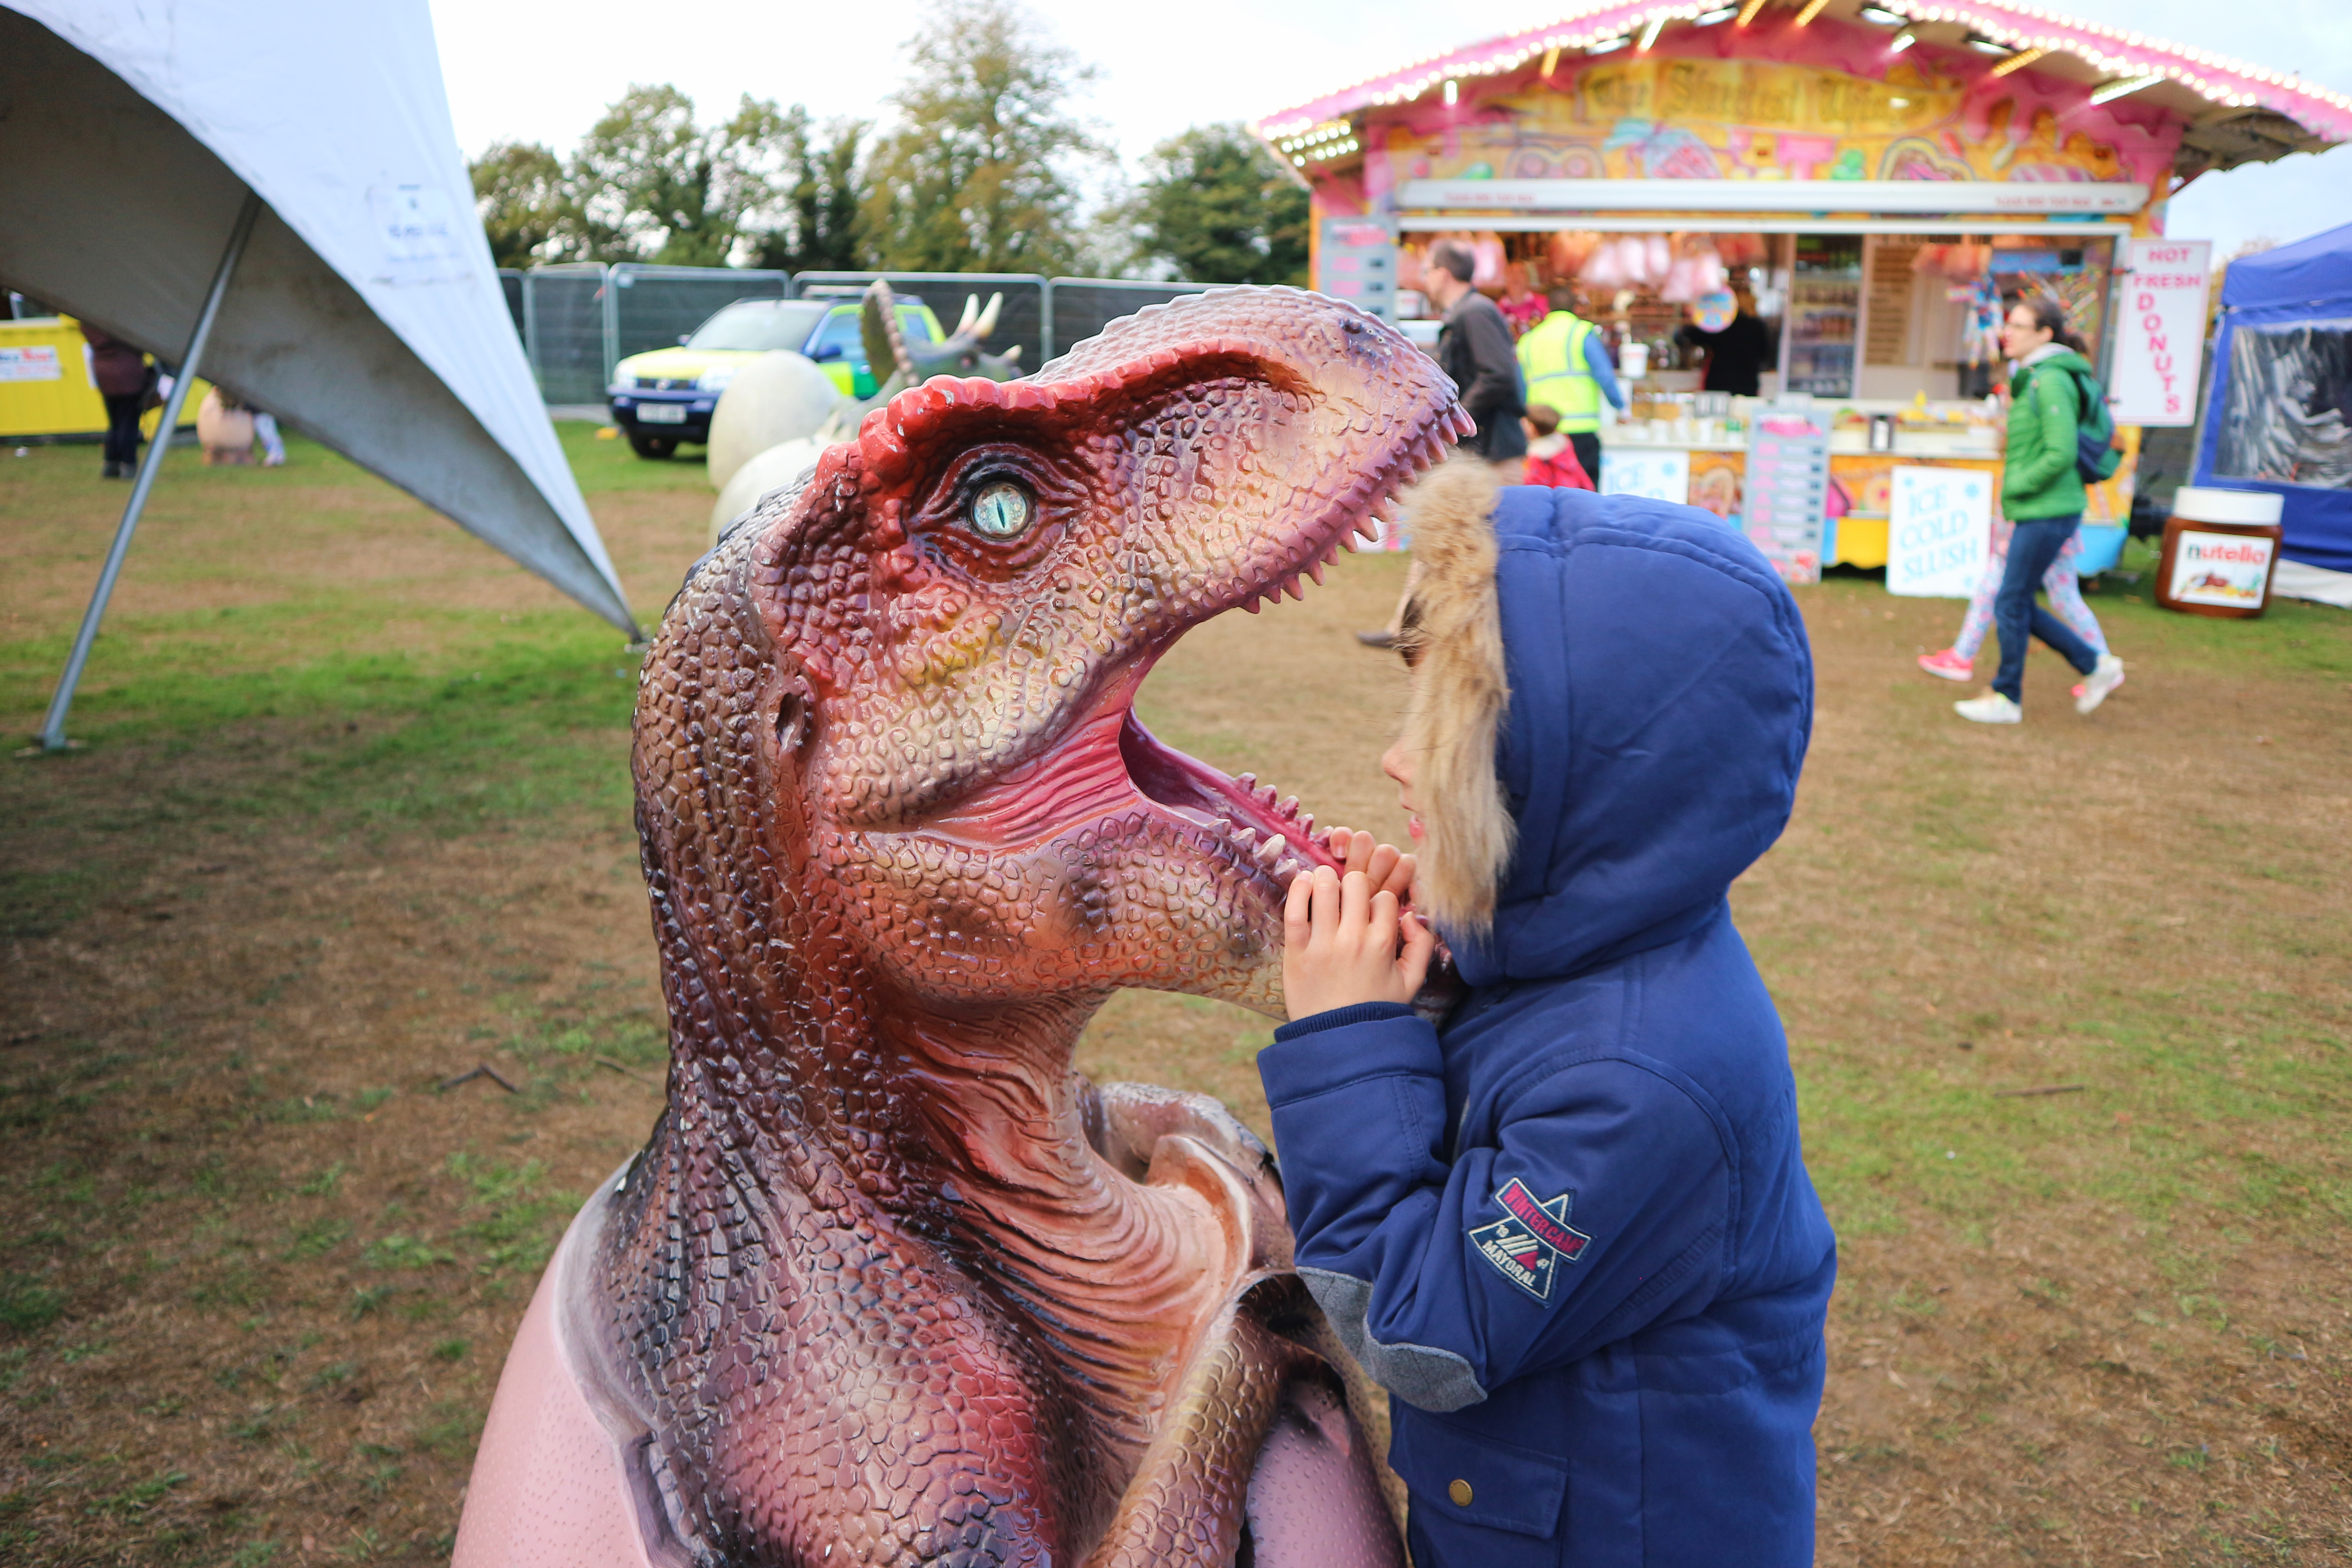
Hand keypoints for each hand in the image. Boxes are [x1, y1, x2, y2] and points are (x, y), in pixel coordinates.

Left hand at [1281, 831, 1434, 1021]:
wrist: (1339, 1039)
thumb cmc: (1375, 1009)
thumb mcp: (1411, 982)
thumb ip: (1421, 946)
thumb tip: (1410, 916)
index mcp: (1383, 944)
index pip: (1385, 898)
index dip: (1379, 900)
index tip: (1370, 911)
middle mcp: (1354, 939)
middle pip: (1356, 882)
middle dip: (1354, 882)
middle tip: (1346, 893)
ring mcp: (1323, 944)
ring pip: (1325, 887)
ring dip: (1325, 878)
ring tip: (1324, 883)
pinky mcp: (1296, 952)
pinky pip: (1294, 910)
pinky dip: (1298, 889)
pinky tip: (1304, 883)